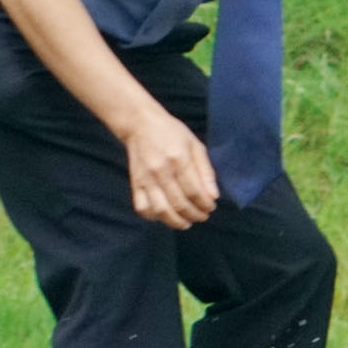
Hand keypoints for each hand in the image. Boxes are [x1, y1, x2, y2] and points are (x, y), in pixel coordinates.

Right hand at [121, 110, 219, 227]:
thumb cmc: (172, 133)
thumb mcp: (196, 146)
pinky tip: (166, 215)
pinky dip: (155, 217)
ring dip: (177, 222)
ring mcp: (145, 179)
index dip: (205, 204)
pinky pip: (142, 208)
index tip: (211, 207)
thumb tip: (213, 196)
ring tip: (188, 222)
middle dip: (195, 215)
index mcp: (178, 159)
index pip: (194, 191)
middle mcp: (160, 171)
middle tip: (203, 216)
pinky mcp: (134, 184)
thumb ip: (206, 171)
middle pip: (179, 204)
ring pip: (161, 210)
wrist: (140, 125)